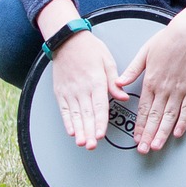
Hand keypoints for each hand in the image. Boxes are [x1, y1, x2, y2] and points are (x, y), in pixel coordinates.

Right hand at [49, 32, 128, 149]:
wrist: (67, 41)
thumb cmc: (90, 49)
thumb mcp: (108, 61)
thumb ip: (114, 82)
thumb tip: (123, 96)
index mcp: (96, 81)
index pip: (99, 106)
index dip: (100, 121)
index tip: (101, 134)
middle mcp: (82, 88)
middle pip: (86, 114)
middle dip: (89, 131)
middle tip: (92, 145)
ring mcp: (70, 91)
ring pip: (75, 115)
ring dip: (79, 130)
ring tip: (82, 143)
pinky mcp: (61, 92)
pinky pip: (64, 110)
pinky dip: (67, 122)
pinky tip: (71, 132)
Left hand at [116, 0, 185, 153]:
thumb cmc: (168, 39)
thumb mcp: (144, 52)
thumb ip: (132, 70)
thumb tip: (119, 83)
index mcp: (150, 80)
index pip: (142, 109)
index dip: (139, 126)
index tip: (136, 138)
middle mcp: (164, 88)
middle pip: (154, 117)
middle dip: (148, 135)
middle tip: (144, 149)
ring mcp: (180, 89)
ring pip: (169, 116)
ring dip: (162, 133)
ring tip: (157, 146)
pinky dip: (183, 122)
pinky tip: (178, 132)